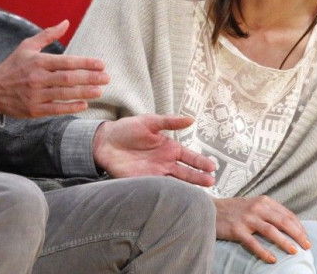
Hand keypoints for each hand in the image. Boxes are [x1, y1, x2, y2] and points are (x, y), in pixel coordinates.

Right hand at [0, 20, 108, 116]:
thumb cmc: (13, 66)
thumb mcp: (27, 46)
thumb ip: (48, 35)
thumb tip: (66, 22)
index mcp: (38, 61)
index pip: (66, 62)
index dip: (85, 63)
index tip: (101, 64)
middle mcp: (38, 78)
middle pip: (68, 78)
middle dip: (89, 78)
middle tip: (106, 77)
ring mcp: (36, 95)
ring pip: (64, 94)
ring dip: (84, 92)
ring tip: (100, 90)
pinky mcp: (34, 109)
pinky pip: (56, 109)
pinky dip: (70, 107)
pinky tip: (84, 104)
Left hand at [92, 114, 215, 185]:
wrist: (104, 141)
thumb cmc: (127, 129)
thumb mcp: (149, 121)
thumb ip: (169, 122)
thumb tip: (191, 119)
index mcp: (169, 148)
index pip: (189, 157)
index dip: (200, 162)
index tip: (212, 167)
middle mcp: (165, 163)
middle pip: (186, 172)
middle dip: (198, 177)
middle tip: (211, 182)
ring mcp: (155, 174)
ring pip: (175, 183)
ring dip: (187, 187)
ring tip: (200, 192)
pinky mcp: (142, 182)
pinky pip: (157, 189)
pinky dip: (167, 193)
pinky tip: (177, 197)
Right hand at [213, 196, 309, 263]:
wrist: (208, 209)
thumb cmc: (233, 209)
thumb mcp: (252, 204)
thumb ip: (268, 211)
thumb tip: (289, 225)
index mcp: (262, 201)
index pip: (286, 214)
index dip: (299, 226)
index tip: (306, 237)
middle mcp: (256, 207)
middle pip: (282, 221)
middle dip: (298, 234)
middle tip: (307, 246)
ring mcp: (246, 218)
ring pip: (271, 230)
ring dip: (285, 242)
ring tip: (294, 252)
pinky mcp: (236, 229)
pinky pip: (253, 242)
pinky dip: (264, 251)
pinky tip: (272, 259)